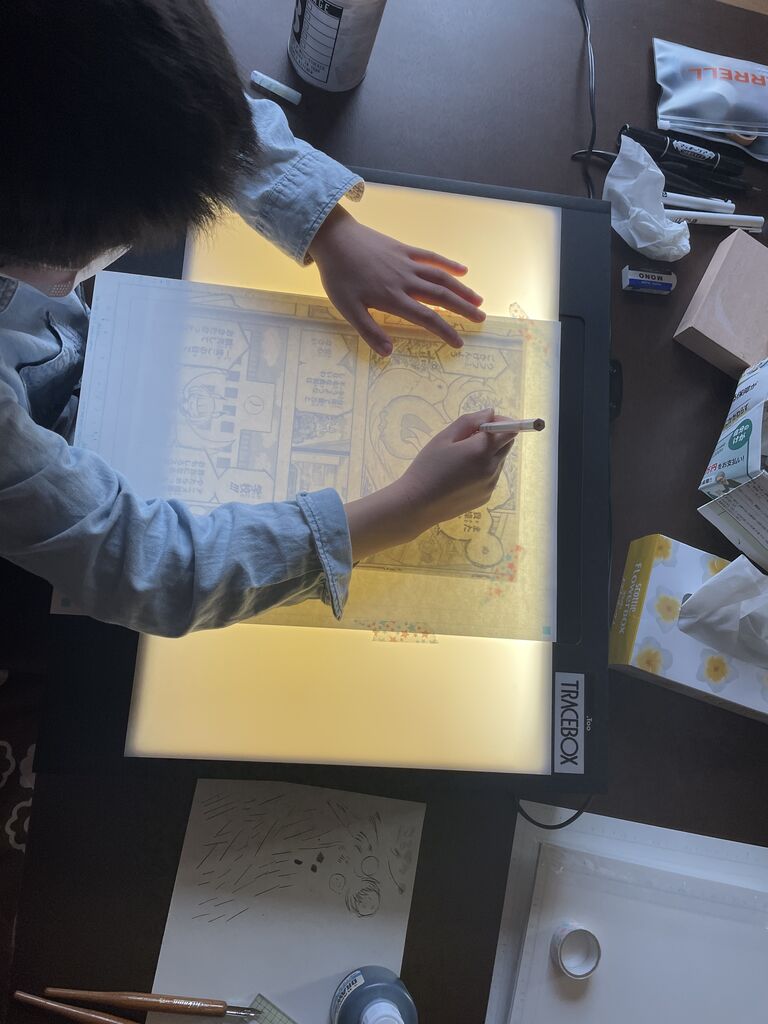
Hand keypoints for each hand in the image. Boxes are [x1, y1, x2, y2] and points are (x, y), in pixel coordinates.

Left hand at [308, 205, 484, 356]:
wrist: (335, 239)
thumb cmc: (339, 277)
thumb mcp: (348, 309)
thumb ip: (369, 331)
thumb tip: (389, 352)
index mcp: (393, 298)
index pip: (426, 317)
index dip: (445, 331)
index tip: (459, 342)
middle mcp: (406, 281)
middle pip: (441, 296)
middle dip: (463, 308)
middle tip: (481, 318)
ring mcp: (407, 263)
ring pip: (441, 277)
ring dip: (461, 289)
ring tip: (478, 299)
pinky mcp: (404, 250)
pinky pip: (430, 257)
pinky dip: (448, 264)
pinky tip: (462, 270)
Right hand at [344, 410, 513, 560]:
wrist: (417, 504)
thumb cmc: (427, 467)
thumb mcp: (444, 438)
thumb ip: (469, 422)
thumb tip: (490, 413)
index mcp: (481, 450)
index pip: (508, 430)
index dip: (501, 422)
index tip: (486, 421)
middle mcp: (492, 468)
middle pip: (507, 445)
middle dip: (496, 437)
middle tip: (471, 437)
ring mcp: (490, 485)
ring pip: (498, 461)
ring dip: (488, 454)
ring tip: (462, 460)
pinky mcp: (486, 497)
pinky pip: (491, 477)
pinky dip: (483, 470)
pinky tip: (461, 476)